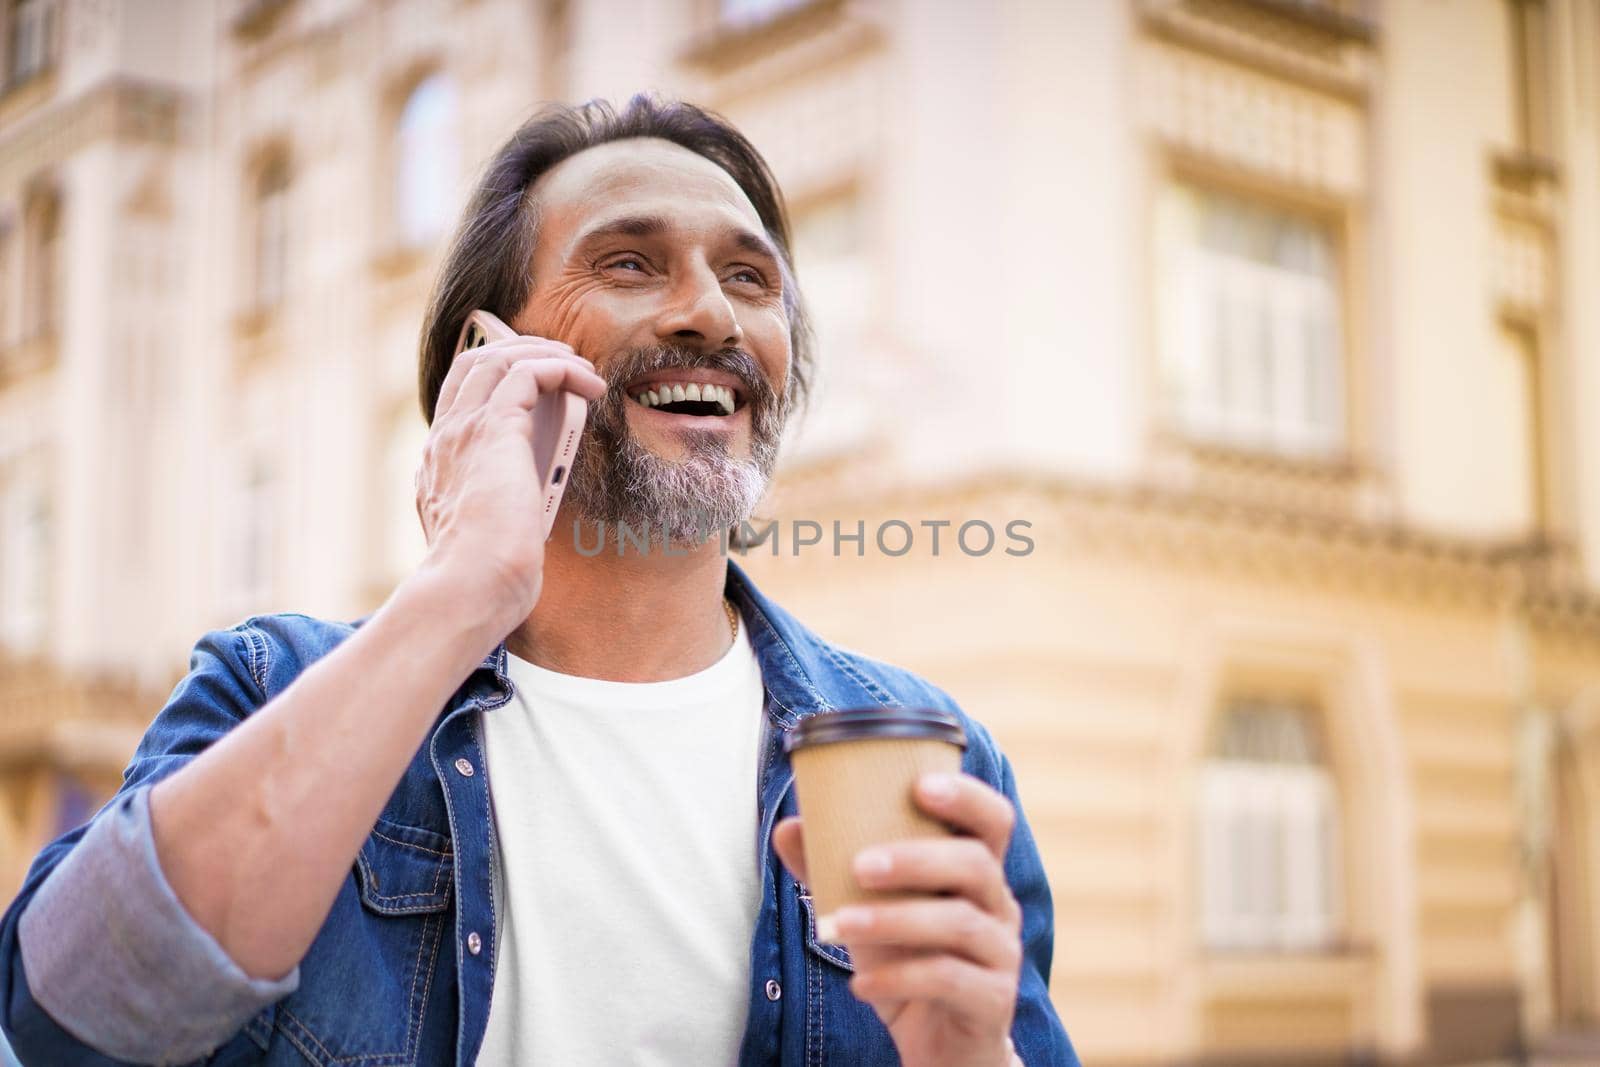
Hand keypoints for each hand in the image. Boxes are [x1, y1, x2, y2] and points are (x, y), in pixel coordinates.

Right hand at [414, 336, 605, 628]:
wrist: (470, 589)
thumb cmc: (483, 583)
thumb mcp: (486, 539)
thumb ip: (496, 515)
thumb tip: (521, 510)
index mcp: (437, 467)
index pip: (456, 400)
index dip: (492, 379)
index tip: (531, 382)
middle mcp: (444, 440)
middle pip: (473, 365)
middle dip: (518, 351)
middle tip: (560, 361)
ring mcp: (464, 430)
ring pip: (497, 357)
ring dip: (544, 353)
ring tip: (582, 367)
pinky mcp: (495, 429)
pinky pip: (528, 372)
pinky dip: (561, 368)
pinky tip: (590, 385)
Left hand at [772, 772, 1023, 1066]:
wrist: (943, 1047)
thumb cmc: (910, 962)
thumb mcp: (871, 914)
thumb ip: (833, 872)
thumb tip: (788, 828)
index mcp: (976, 872)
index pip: (992, 820)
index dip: (966, 796)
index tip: (919, 785)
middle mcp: (999, 906)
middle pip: (976, 864)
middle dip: (916, 859)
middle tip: (860, 865)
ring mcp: (1002, 954)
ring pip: (960, 923)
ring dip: (894, 920)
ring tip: (838, 927)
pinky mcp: (993, 1001)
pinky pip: (950, 981)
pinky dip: (898, 978)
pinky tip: (859, 985)